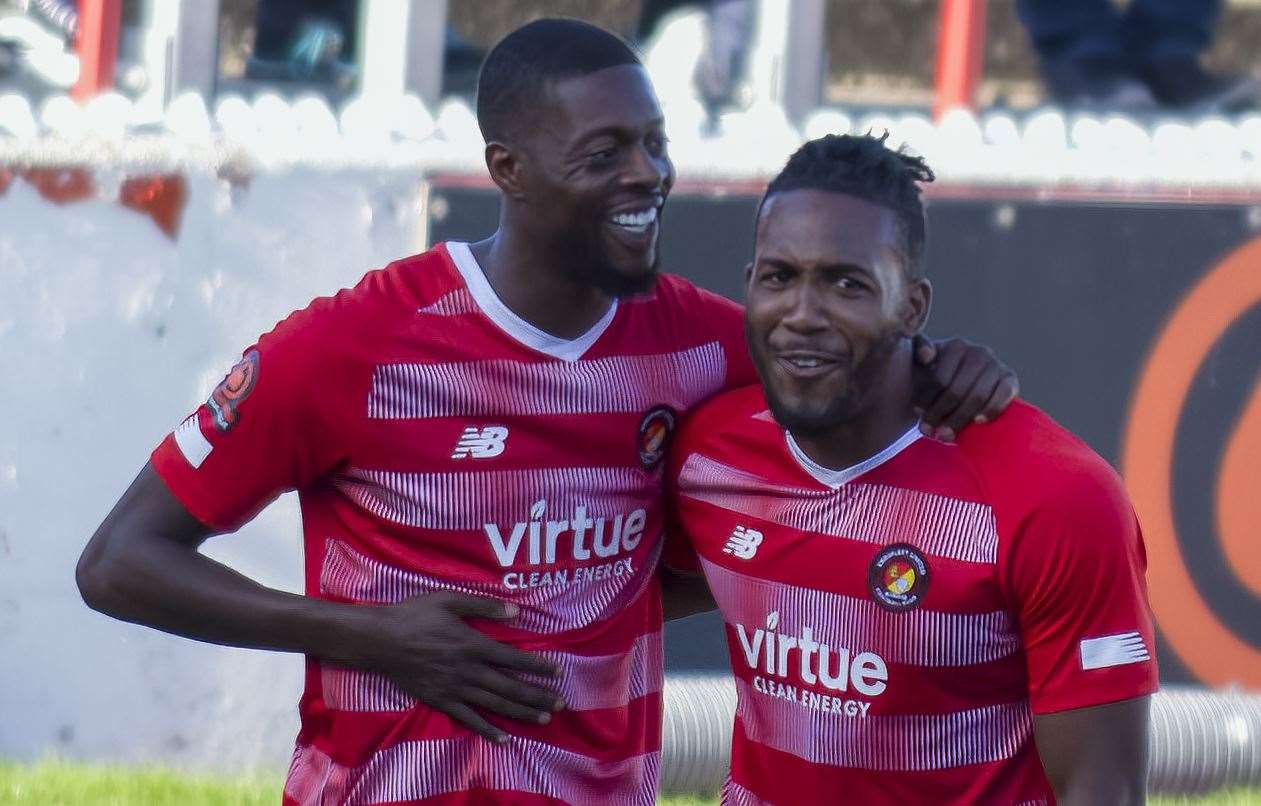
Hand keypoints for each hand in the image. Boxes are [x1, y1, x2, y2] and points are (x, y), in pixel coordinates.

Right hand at [349, 591, 563, 742]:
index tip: (557, 673)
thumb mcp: (449, 601)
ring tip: (544, 718)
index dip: (538, 667)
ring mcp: (455, 689)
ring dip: (522, 713)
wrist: (380, 641)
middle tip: (560, 703)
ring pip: (495, 704)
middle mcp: (468, 670)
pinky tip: (504, 738)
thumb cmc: (415, 616)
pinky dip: (488, 730)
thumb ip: (483, 607)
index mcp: (473, 645)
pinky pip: (468, 719)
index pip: (514, 659)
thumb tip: (515, 612)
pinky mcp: (441, 701)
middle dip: (538, 696)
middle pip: (510, 686)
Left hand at [911, 336, 1018, 441]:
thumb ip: (917, 349)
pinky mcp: (1010, 380)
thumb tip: (927, 355)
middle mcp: (979, 352)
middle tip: (928, 430)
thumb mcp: (919, 362)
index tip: (917, 414)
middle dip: (940, 414)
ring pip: (977, 396)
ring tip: (945, 435)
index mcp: (955, 346)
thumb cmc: (931, 376)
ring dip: (959, 419)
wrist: (954, 389)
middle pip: (956, 390)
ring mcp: (996, 365)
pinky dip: (991, 409)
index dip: (926, 400)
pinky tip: (977, 421)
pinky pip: (1004, 395)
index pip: (940, 379)